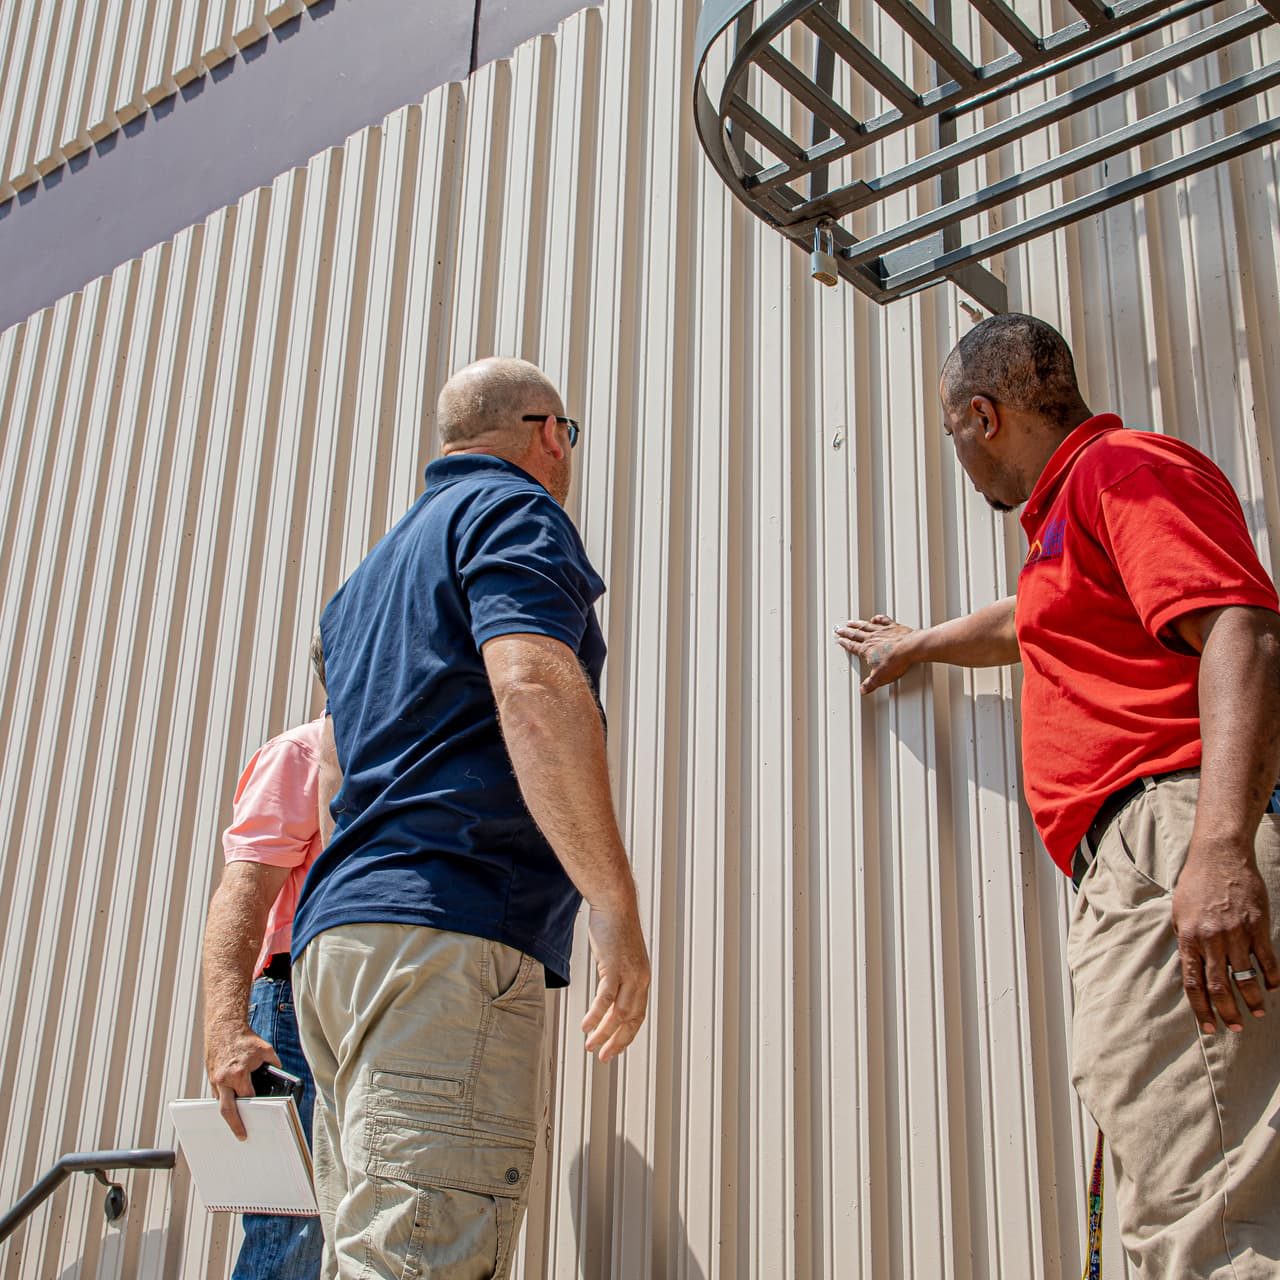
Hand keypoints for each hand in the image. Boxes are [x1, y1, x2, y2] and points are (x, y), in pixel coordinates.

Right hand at [204, 1021, 279, 1139]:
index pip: (248, 1098)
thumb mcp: (266, 1050)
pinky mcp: (211, 1078)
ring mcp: (215, 1080)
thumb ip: (274, 1065)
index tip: (262, 1117)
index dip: (256, 1107)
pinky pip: (218, 1095)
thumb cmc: (244, 1039)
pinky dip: (225, 1100)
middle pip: (228, 1110)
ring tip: (237, 1124)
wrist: (224, 1027)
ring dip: (228, 1113)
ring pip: (221, 1103)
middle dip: (235, 1125)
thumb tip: (281, 1076)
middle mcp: (224, 1080)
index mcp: (238, 1074)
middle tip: (242, 1136)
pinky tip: (232, 1105)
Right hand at [582, 901, 650, 1062]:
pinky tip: (586, 1027)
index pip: (638, 1015)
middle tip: (603, 1058)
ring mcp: (628, 974)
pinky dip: (595, 1016)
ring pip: (618, 1014)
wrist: (615, 904)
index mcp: (642, 978)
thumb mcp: (620, 956)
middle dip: (617, 1042)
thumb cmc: (614, 927)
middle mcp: (640, 979)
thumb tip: (608, 990)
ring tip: (590, 1046)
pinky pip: (605, 999)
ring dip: (604, 1033)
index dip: (626, 1035)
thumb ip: (618, 974)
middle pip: (631, 1020)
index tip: (614, 1048)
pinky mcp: (614, 967)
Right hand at [834, 615, 918, 692]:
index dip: (845, 644)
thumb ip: (870, 684)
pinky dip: (877, 619)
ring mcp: (882, 631)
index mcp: (866, 650)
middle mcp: (872, 639)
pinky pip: (882, 620)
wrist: (911, 648)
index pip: (852, 646)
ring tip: (851, 622)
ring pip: (866, 626)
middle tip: (840, 629)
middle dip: (846, 632)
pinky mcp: (893, 627)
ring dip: (857, 624)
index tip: (840, 640)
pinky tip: (874, 618)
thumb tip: (863, 689)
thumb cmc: (896, 660)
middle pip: (856, 634)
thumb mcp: (880, 677)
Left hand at [1172, 843, 1279, 1033]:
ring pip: (1244, 976)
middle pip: (1218, 986)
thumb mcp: (1179, 912)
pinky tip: (1272, 987)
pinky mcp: (1256, 925)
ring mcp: (1235, 933)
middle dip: (1226, 1012)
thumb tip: (1191, 967)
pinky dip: (1270, 976)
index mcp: (1188, 938)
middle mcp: (1211, 939)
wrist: (1219, 857)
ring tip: (1256, 1013)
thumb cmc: (1195, 885)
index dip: (1200, 1008)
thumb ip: (1185, 940)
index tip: (1207, 1026)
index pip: (1192, 983)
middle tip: (1234, 1027)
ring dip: (1252, 999)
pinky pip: (1265, 958)